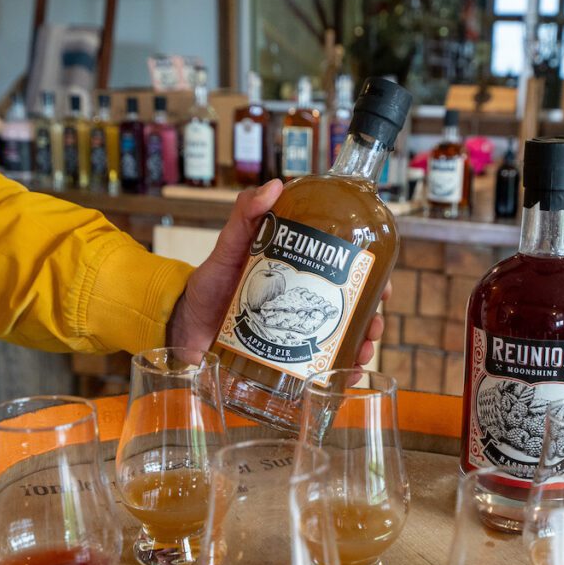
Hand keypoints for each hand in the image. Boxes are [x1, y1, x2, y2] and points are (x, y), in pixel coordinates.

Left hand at [167, 179, 387, 367]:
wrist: (181, 327)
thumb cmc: (206, 285)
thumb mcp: (229, 246)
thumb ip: (246, 214)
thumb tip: (275, 185)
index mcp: (299, 277)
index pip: (345, 275)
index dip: (371, 279)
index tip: (383, 284)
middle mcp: (302, 306)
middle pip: (351, 311)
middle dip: (372, 320)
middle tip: (375, 326)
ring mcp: (295, 336)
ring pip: (341, 342)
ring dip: (361, 348)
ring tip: (363, 354)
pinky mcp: (284, 362)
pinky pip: (318, 372)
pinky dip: (337, 376)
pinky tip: (344, 379)